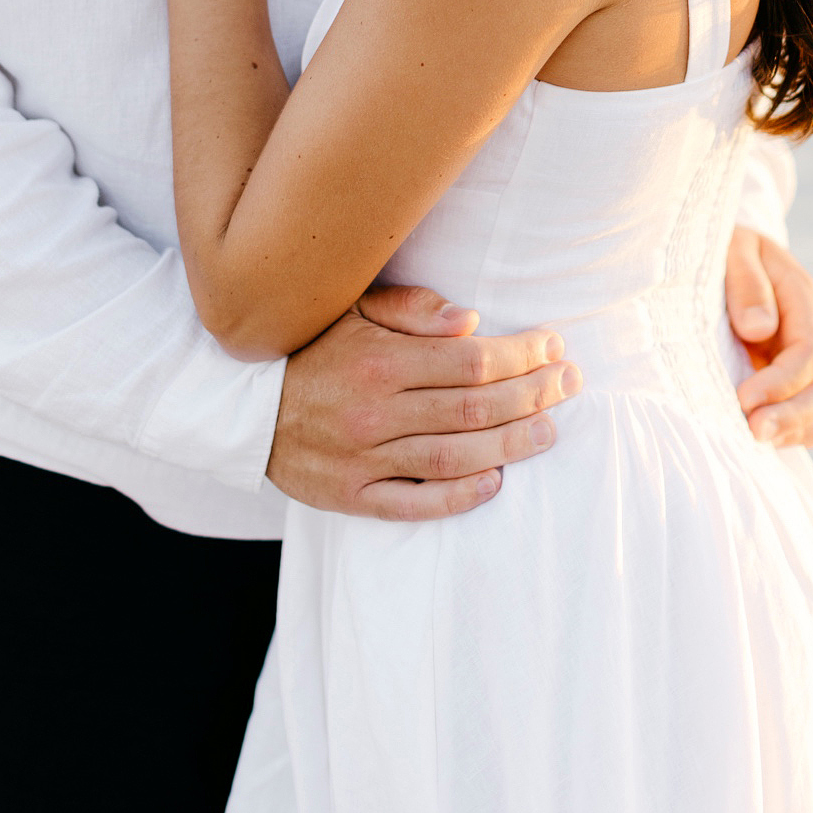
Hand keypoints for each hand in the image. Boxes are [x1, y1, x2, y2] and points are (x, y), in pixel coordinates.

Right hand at [267, 284, 583, 519]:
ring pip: (453, 457)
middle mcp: (375, 411)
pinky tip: (495, 483)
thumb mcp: (351, 308)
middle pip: (473, 408)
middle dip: (532, 394)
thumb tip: (470, 320)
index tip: (554, 346)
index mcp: (380, 360)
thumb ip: (412, 310)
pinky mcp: (352, 496)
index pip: (470, 360)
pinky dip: (457, 497)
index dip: (521, 354)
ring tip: (550, 430)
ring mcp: (364, 459)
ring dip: (510, 445)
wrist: (242, 406)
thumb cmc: (310, 347)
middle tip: (571, 383)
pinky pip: (413, 504)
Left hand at [725, 228, 812, 448]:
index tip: (743, 399)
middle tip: (751, 433)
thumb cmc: (724, 251)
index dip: (782, 381)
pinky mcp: (806, 376)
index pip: (810, 349)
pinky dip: (806, 433)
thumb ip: (746, 284)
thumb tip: (759, 329)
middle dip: (792, 414)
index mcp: (802, 295)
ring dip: (800, 429)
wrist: (728, 255)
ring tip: (757, 442)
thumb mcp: (730, 250)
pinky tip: (771, 441)